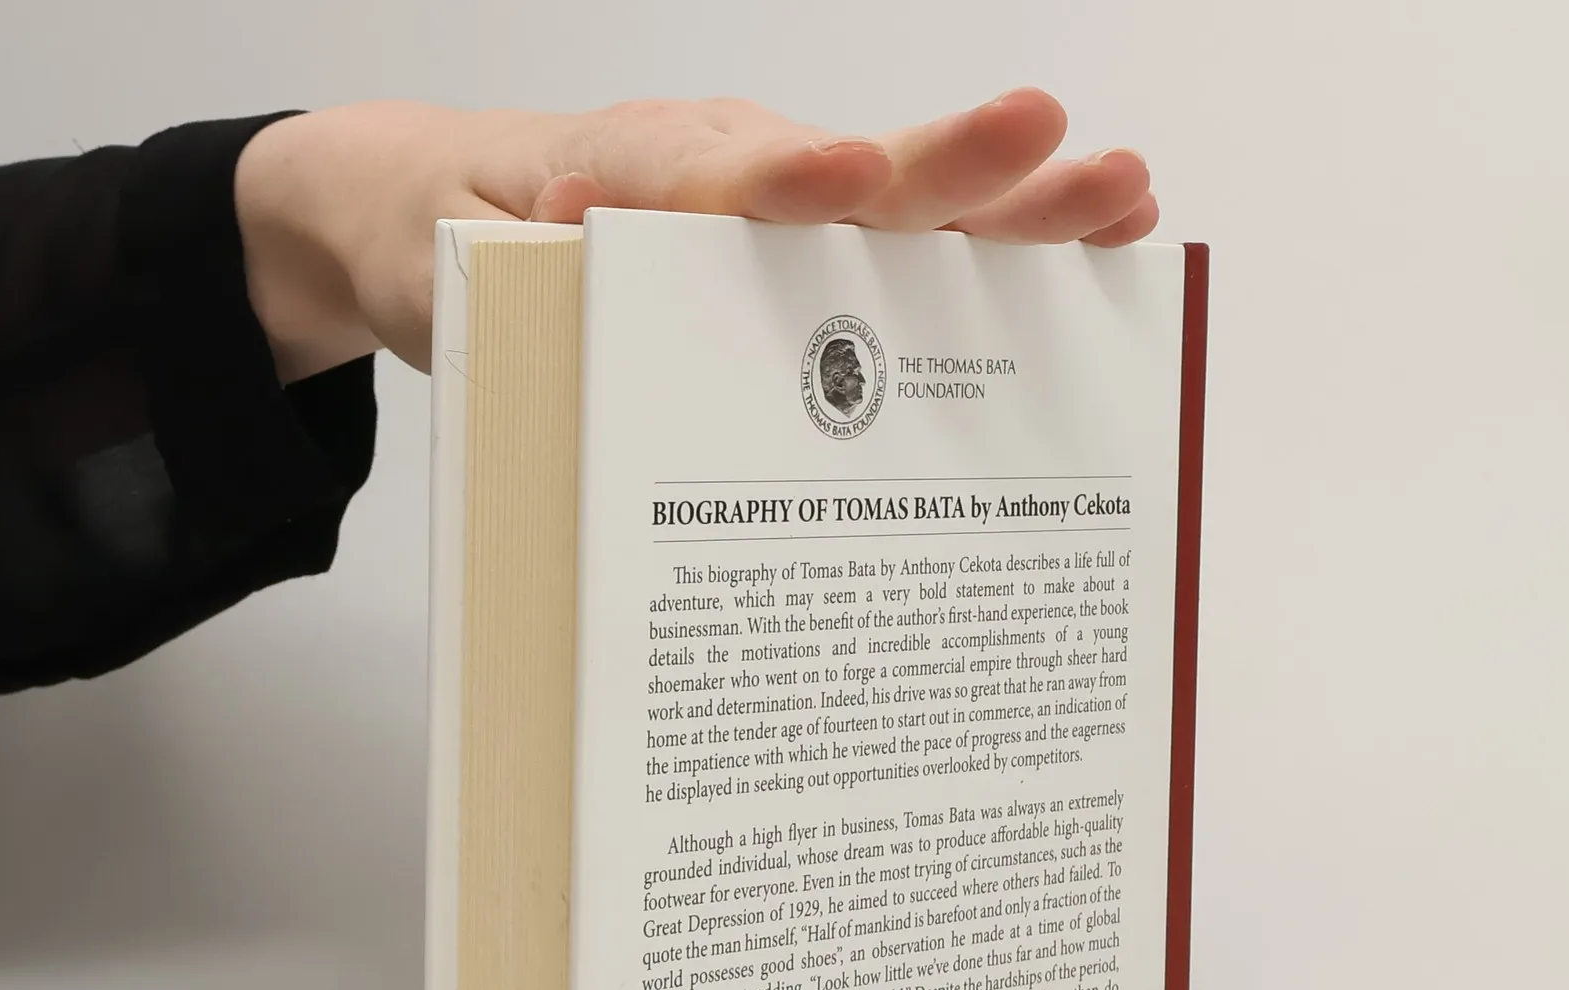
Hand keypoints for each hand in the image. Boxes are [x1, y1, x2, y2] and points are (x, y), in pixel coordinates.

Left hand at [234, 93, 1156, 381]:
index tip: (845, 177)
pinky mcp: (812, 250)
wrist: (446, 203)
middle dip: (954, 167)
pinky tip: (1099, 248)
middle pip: (855, 179)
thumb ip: (504, 275)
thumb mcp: (452, 274)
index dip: (783, 182)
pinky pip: (914, 253)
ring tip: (1123, 190)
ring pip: (911, 211)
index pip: (720, 180)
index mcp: (640, 176)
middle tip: (1048, 136)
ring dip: (1017, 206)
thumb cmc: (458, 237)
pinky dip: (1005, 250)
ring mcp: (785, 209)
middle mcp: (735, 175)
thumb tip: (562, 254)